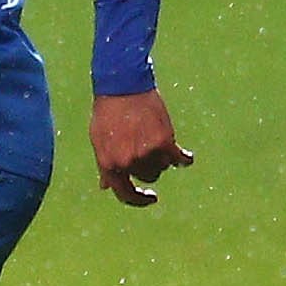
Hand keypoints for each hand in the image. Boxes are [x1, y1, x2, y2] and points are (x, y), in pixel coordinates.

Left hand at [90, 90, 192, 207]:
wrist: (122, 85)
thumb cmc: (108, 111)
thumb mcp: (99, 140)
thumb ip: (105, 164)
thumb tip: (105, 187)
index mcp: (109, 164)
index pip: (126, 194)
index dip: (139, 200)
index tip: (151, 198)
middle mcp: (128, 162)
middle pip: (148, 176)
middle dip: (149, 165)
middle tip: (146, 144)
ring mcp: (146, 154)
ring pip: (162, 167)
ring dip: (162, 156)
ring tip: (154, 135)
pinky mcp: (164, 142)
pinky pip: (179, 160)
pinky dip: (184, 159)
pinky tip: (187, 157)